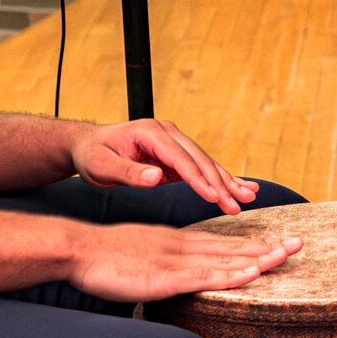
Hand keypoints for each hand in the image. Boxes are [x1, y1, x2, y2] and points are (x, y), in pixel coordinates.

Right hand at [66, 223, 301, 303]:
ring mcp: (175, 261)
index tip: (278, 244)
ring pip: (225, 260)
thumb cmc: (104, 255)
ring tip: (286, 255)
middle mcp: (183, 247)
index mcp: (178, 242)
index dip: (252, 245)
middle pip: (232, 248)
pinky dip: (229, 275)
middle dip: (267, 248)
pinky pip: (204, 277)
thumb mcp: (143, 254)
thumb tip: (181, 271)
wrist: (76, 248)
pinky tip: (250, 274)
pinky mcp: (164, 277)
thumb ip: (166, 262)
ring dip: (257, 259)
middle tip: (298, 244)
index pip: (222, 243)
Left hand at [69, 120, 258, 214]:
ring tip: (249, 196)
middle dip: (221, 183)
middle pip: (200, 160)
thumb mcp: (103, 166)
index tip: (213, 197)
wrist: (87, 146)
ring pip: (206, 163)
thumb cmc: (93, 155)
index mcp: (150, 132)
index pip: (180, 158)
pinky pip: (202, 168)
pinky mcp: (177, 154)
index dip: (198, 179)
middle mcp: (167, 133)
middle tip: (237, 204)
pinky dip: (221, 179)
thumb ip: (129, 172)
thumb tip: (156, 176)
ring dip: (227, 182)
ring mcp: (174, 142)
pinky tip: (241, 187)